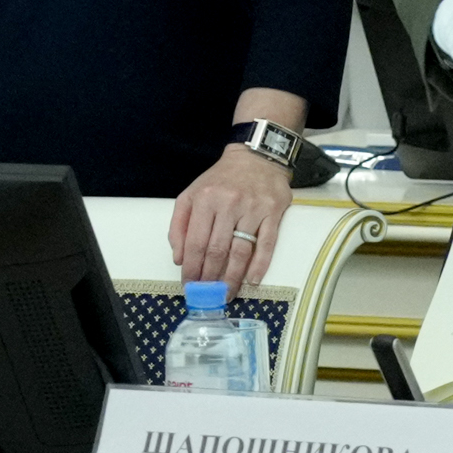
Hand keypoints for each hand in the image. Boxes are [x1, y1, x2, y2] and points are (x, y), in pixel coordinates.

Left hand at [171, 142, 294, 297]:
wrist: (257, 157)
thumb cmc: (221, 180)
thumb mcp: (192, 194)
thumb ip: (179, 224)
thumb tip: (178, 258)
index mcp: (205, 199)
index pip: (195, 242)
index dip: (191, 268)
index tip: (189, 284)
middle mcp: (229, 203)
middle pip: (217, 250)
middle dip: (210, 277)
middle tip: (208, 294)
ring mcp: (253, 208)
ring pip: (241, 251)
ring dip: (232, 277)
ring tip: (227, 293)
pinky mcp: (273, 212)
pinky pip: (266, 244)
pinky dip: (259, 265)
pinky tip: (252, 280)